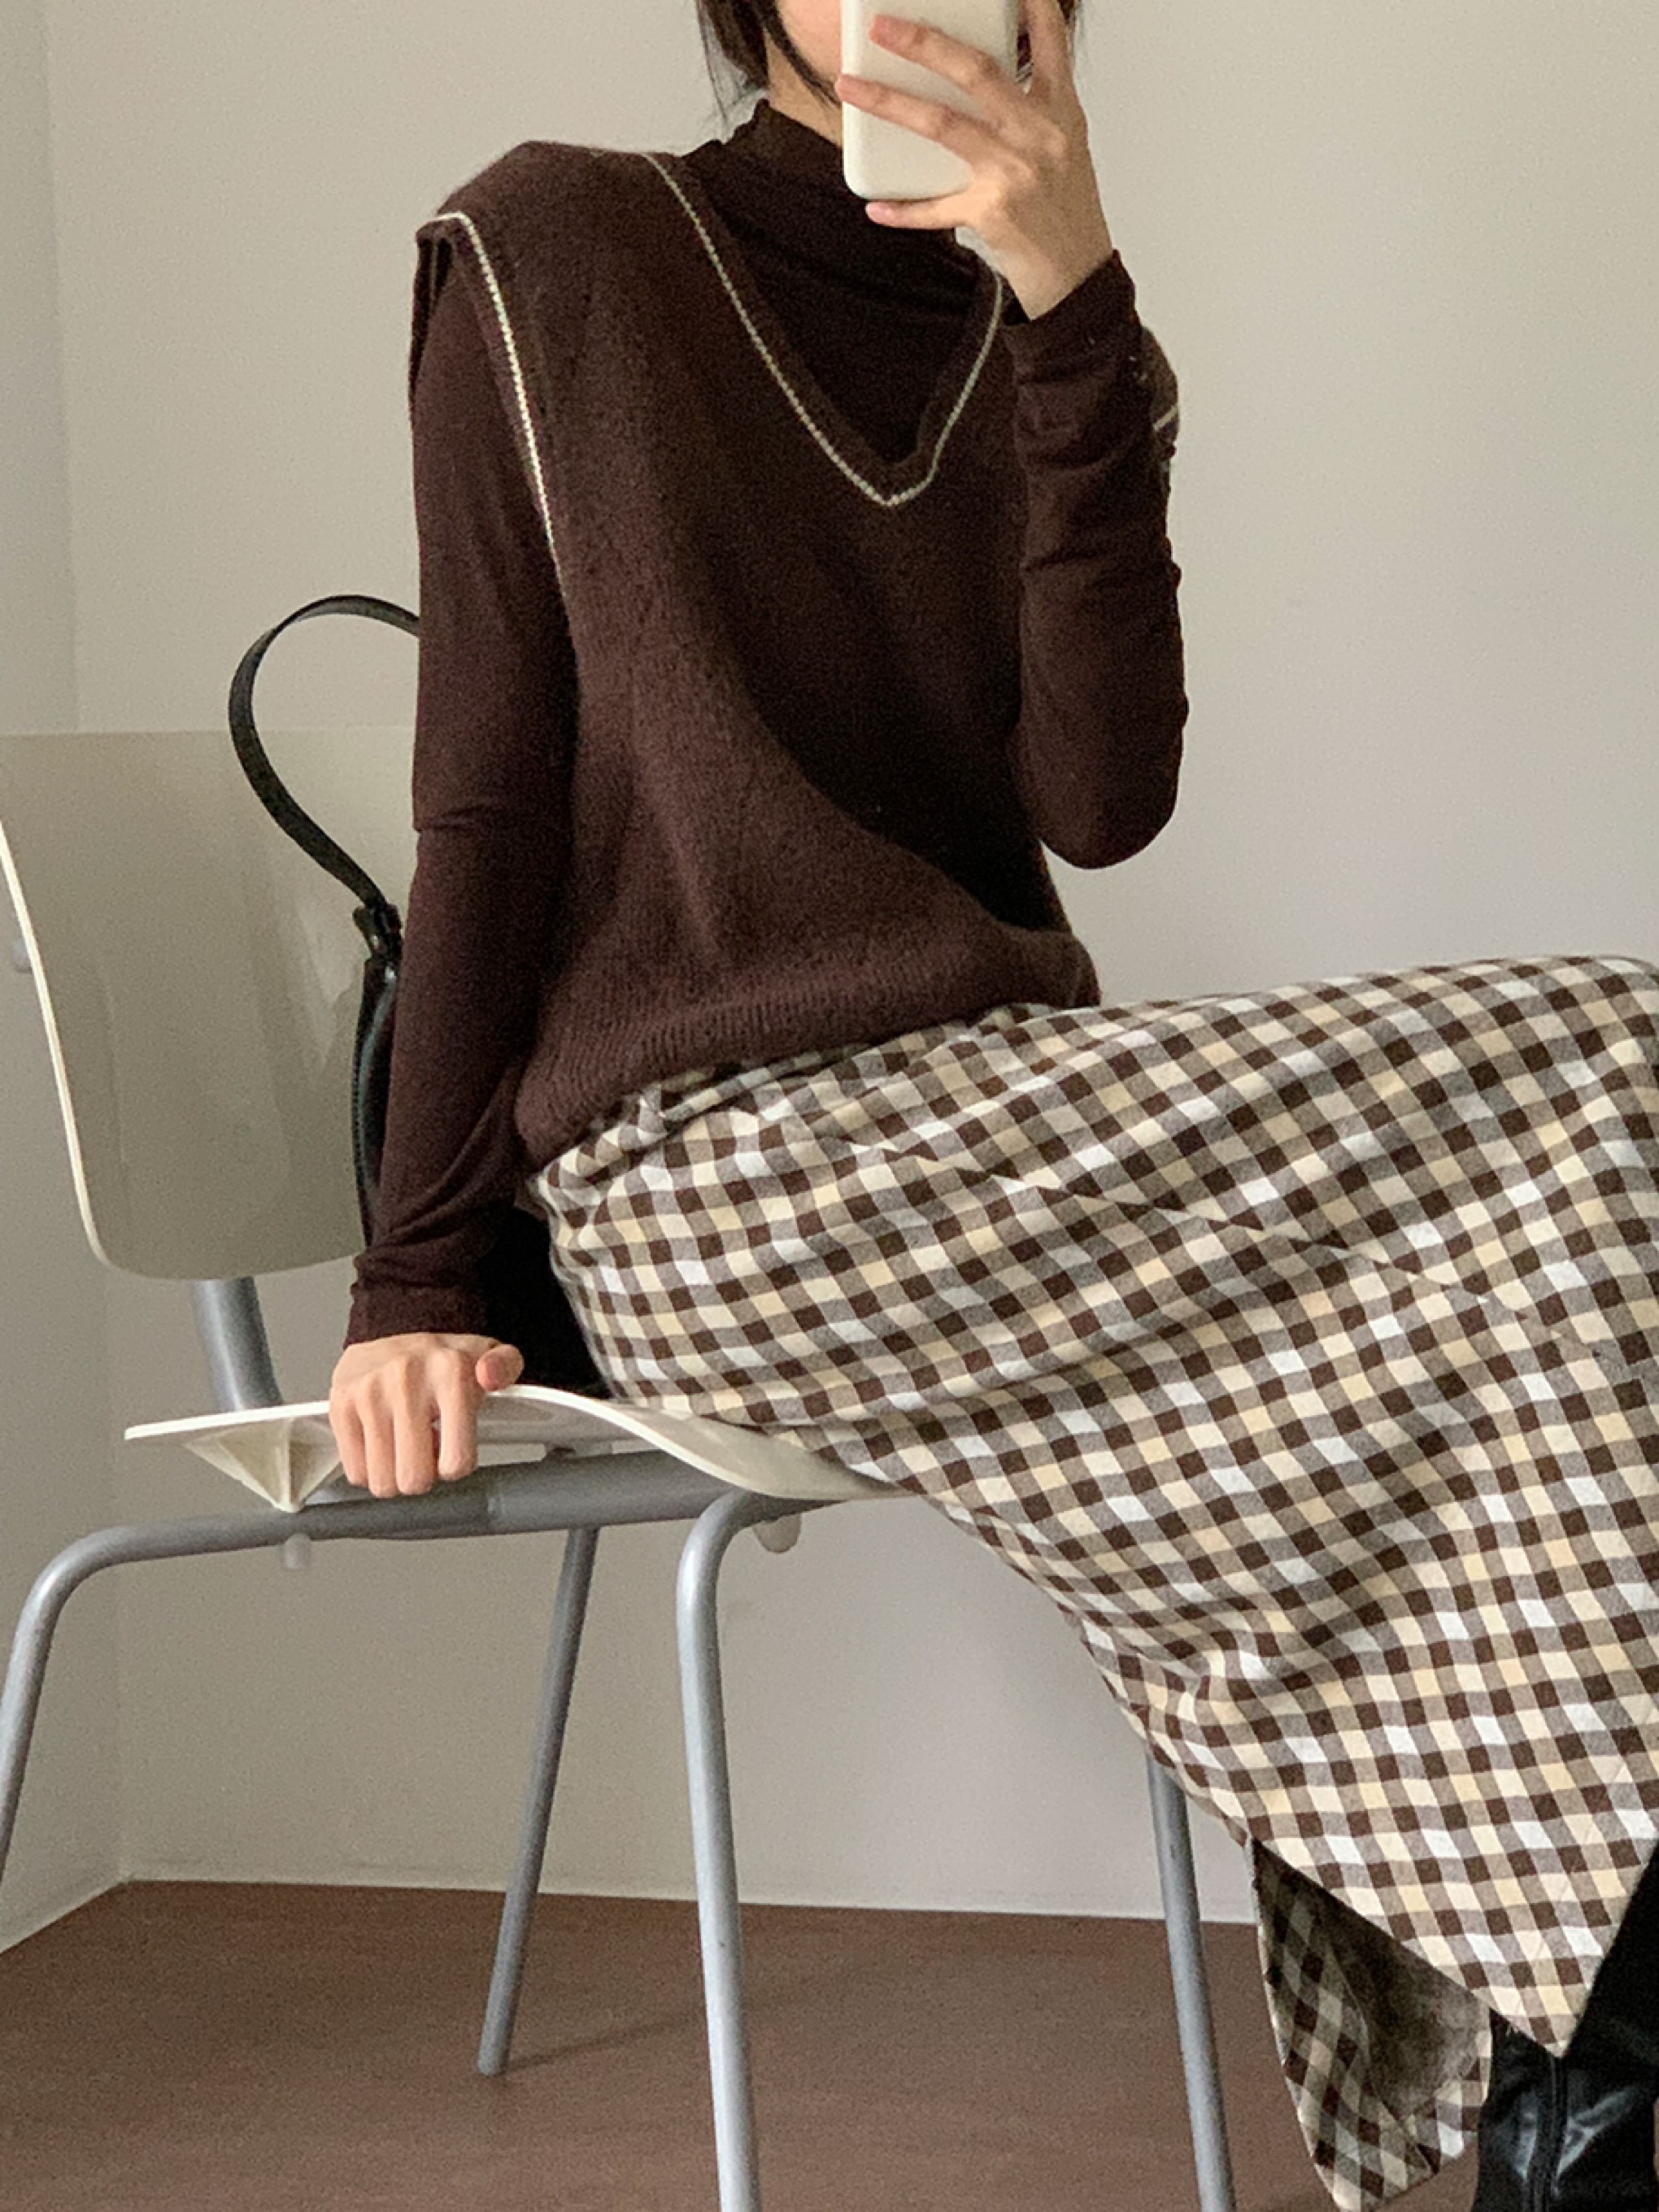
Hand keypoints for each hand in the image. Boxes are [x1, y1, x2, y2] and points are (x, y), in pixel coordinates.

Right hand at [329, 1333, 524, 1498]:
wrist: (392, 1332)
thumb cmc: (442, 1360)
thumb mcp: (490, 1357)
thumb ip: (506, 1366)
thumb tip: (490, 1375)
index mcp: (450, 1372)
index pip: (455, 1461)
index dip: (456, 1465)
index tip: (455, 1451)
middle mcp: (405, 1380)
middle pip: (414, 1479)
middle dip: (424, 1475)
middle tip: (427, 1449)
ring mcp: (368, 1393)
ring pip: (382, 1482)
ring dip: (396, 1472)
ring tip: (405, 1442)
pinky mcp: (340, 1405)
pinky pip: (356, 1471)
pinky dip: (370, 1466)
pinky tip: (383, 1440)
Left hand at [834, 0, 1116, 319]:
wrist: (1078, 277)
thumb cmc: (1067, 211)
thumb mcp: (1063, 147)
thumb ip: (1029, 109)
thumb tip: (973, 77)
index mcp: (1061, 112)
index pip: (1049, 42)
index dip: (1029, 5)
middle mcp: (1039, 134)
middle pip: (976, 72)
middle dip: (925, 43)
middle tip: (884, 26)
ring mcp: (1014, 172)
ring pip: (942, 124)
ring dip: (889, 103)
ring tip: (851, 87)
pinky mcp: (992, 213)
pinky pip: (935, 207)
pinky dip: (904, 208)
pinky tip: (876, 203)